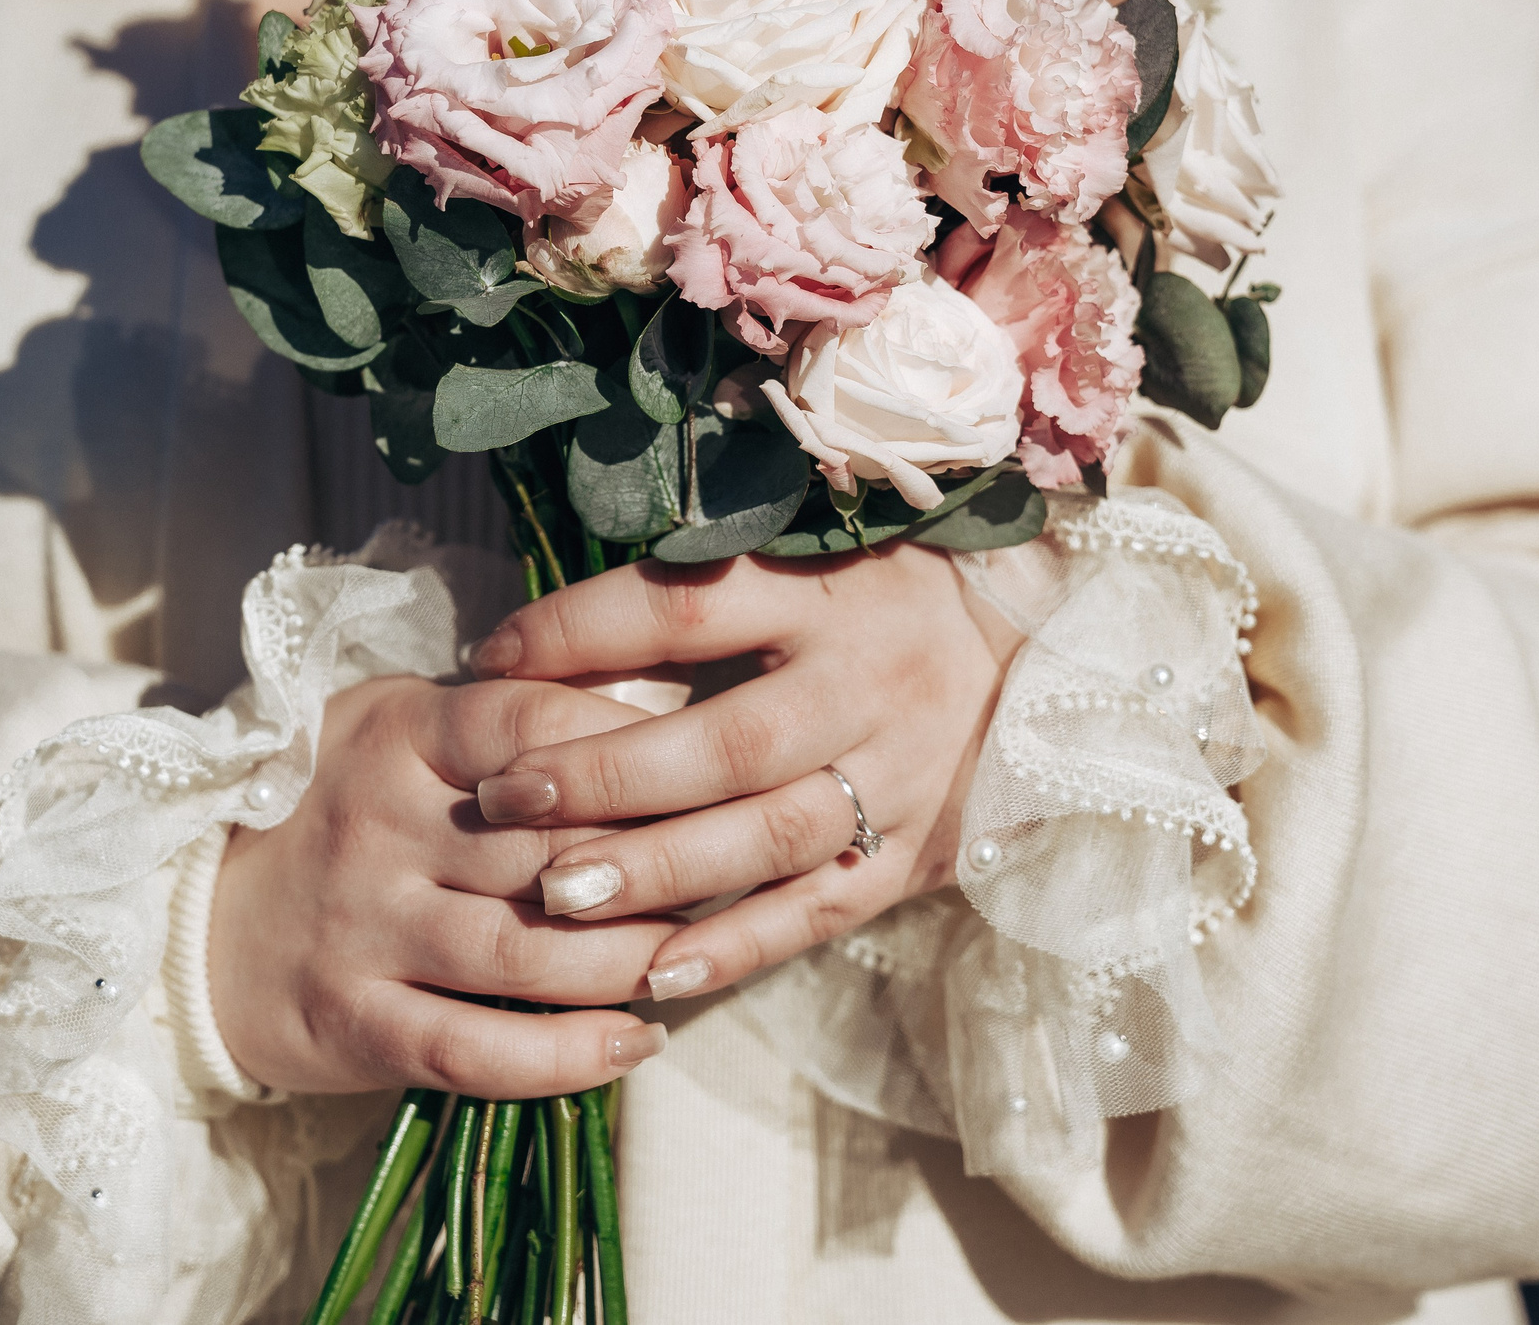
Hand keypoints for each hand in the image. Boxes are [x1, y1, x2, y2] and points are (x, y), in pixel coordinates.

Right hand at [208, 674, 676, 1096]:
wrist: (202, 925)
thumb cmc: (343, 813)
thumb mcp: (406, 730)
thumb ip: (517, 717)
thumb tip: (670, 702)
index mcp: (398, 731)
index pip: (531, 722)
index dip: (629, 748)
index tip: (711, 768)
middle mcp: (377, 823)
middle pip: (549, 844)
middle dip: (659, 866)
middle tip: (740, 877)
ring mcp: (363, 926)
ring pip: (529, 952)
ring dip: (631, 964)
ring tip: (697, 962)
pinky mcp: (354, 1021)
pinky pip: (477, 1049)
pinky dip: (567, 1057)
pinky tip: (636, 1044)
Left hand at [464, 546, 1019, 1002]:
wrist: (1050, 664)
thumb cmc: (886, 601)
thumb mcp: (807, 564)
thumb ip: (695, 597)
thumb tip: (540, 640)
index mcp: (825, 595)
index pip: (686, 607)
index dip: (580, 631)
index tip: (488, 660)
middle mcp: (866, 686)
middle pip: (728, 741)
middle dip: (606, 775)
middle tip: (502, 798)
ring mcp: (900, 778)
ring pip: (769, 836)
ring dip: (659, 871)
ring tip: (557, 895)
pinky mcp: (916, 855)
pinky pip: (820, 910)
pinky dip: (738, 946)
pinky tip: (654, 974)